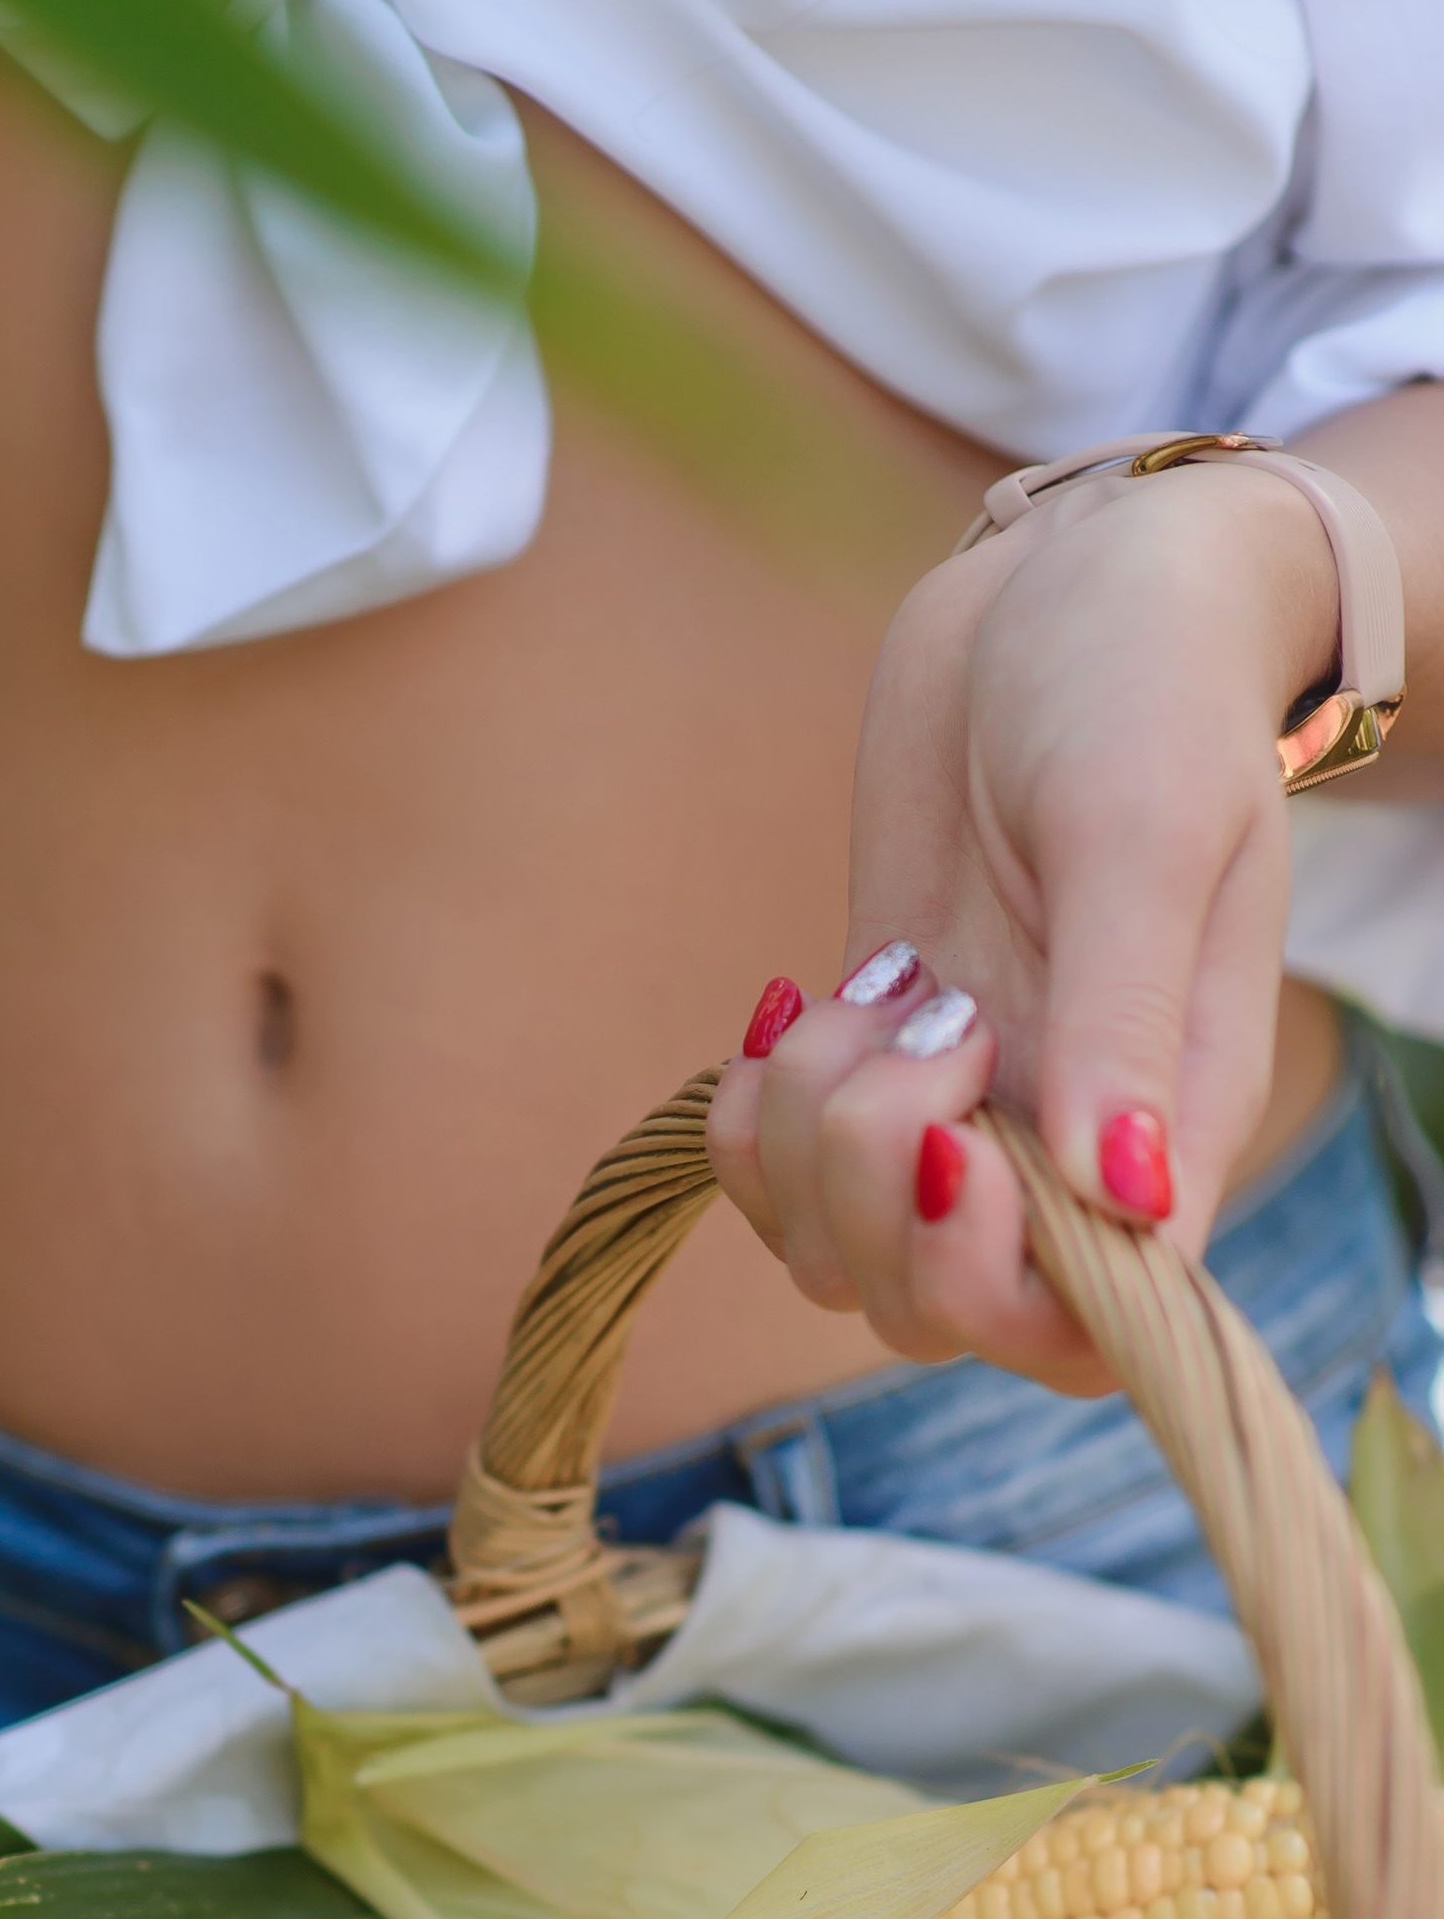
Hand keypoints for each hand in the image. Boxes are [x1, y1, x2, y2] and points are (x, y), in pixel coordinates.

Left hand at [708, 460, 1340, 1386]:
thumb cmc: (1146, 683)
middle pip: (937, 1313)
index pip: (1091, 1329)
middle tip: (923, 1009)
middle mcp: (1065, 1151)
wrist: (1069, 589)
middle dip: (872, 1189)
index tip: (952, 1140)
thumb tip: (1123, 1202)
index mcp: (1173, 1123)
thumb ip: (1128, 1018)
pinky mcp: (870, 1071)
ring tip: (878, 982)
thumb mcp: (1147, 828)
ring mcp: (962, 1116)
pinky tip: (791, 1002)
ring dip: (805, 1136)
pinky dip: (745, 1116)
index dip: (991, 1285)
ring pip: (834, 1256)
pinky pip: (770, 1182)